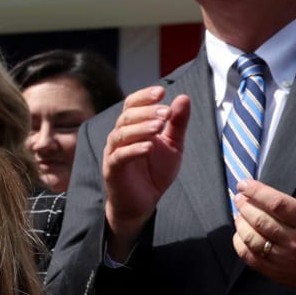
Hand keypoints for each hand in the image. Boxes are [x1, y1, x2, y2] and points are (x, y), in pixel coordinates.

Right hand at [100, 87, 191, 259]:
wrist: (142, 203)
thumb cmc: (155, 173)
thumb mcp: (173, 145)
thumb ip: (178, 123)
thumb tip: (183, 98)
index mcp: (132, 127)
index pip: (132, 104)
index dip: (144, 96)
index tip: (162, 92)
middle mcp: (120, 137)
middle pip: (126, 117)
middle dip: (147, 111)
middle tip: (166, 112)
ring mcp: (114, 153)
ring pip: (121, 134)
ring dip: (141, 128)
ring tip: (159, 126)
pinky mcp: (112, 170)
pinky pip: (120, 156)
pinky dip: (134, 149)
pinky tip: (149, 146)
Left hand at [231, 156, 295, 294]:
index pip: (278, 204)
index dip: (257, 192)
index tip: (244, 184)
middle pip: (262, 220)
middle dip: (245, 205)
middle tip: (238, 196)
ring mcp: (285, 259)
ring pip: (253, 238)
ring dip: (240, 222)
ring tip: (238, 211)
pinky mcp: (275, 272)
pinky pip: (250, 257)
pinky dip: (239, 243)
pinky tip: (239, 232)